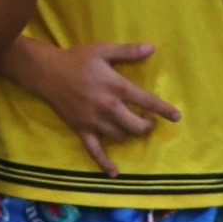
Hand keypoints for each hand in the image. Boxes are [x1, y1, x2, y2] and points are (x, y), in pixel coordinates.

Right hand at [22, 40, 178, 175]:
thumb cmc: (77, 60)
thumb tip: (152, 48)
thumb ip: (128, 51)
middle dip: (147, 125)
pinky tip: (114, 173)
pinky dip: (105, 164)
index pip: (146, 101)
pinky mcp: (82, 130)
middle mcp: (109, 107)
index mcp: (116, 87)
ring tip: (131, 127)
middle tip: (147, 119)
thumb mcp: (103, 50)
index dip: (164, 110)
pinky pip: (95, 151)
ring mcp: (95, 121)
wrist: (46, 73)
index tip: (177, 117)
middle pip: (137, 126)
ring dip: (130, 134)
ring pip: (121, 137)